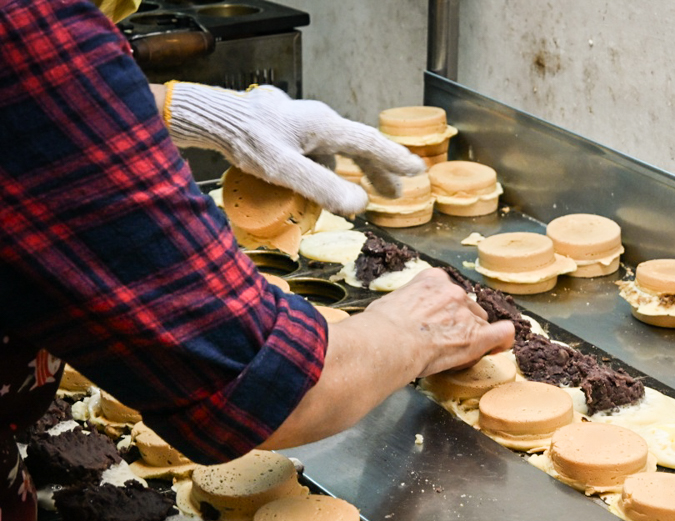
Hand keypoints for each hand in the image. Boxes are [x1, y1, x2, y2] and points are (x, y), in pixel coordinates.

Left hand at [163, 83, 424, 214]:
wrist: (211, 117)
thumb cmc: (245, 140)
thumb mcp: (284, 170)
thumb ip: (322, 187)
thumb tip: (360, 205)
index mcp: (324, 125)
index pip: (370, 143)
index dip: (395, 160)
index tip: (418, 171)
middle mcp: (318, 120)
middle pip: (357, 146)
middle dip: (377, 171)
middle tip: (394, 193)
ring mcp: (301, 123)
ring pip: (335, 150)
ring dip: (349, 172)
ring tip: (357, 196)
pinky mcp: (286, 129)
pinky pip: (315, 150)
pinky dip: (325, 168)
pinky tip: (315, 183)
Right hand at [362, 269, 514, 377]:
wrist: (388, 343)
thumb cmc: (379, 328)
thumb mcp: (389, 303)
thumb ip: (405, 305)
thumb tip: (397, 316)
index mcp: (432, 279)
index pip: (449, 292)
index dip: (449, 309)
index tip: (443, 322)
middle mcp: (453, 291)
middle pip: (467, 308)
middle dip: (461, 323)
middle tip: (445, 341)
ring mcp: (467, 312)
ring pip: (479, 324)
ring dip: (471, 336)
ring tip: (453, 354)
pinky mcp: (477, 335)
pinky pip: (502, 333)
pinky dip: (503, 340)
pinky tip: (499, 347)